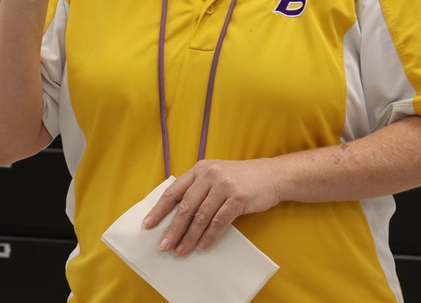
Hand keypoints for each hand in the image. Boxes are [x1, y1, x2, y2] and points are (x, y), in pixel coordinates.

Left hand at [142, 159, 280, 255]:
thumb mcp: (217, 175)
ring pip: (201, 216)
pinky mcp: (238, 197)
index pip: (174, 190)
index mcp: (200, 169)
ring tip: (181, 250)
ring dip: (189, 237)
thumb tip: (177, 215)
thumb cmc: (242, 178)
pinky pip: (219, 221)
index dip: (160, 209)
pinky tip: (202, 246)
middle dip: (173, 229)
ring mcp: (224, 185)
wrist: (272, 175)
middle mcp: (210, 174)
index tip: (148, 224)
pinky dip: (209, 236)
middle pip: (185, 206)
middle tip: (164, 245)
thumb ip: (199, 188)